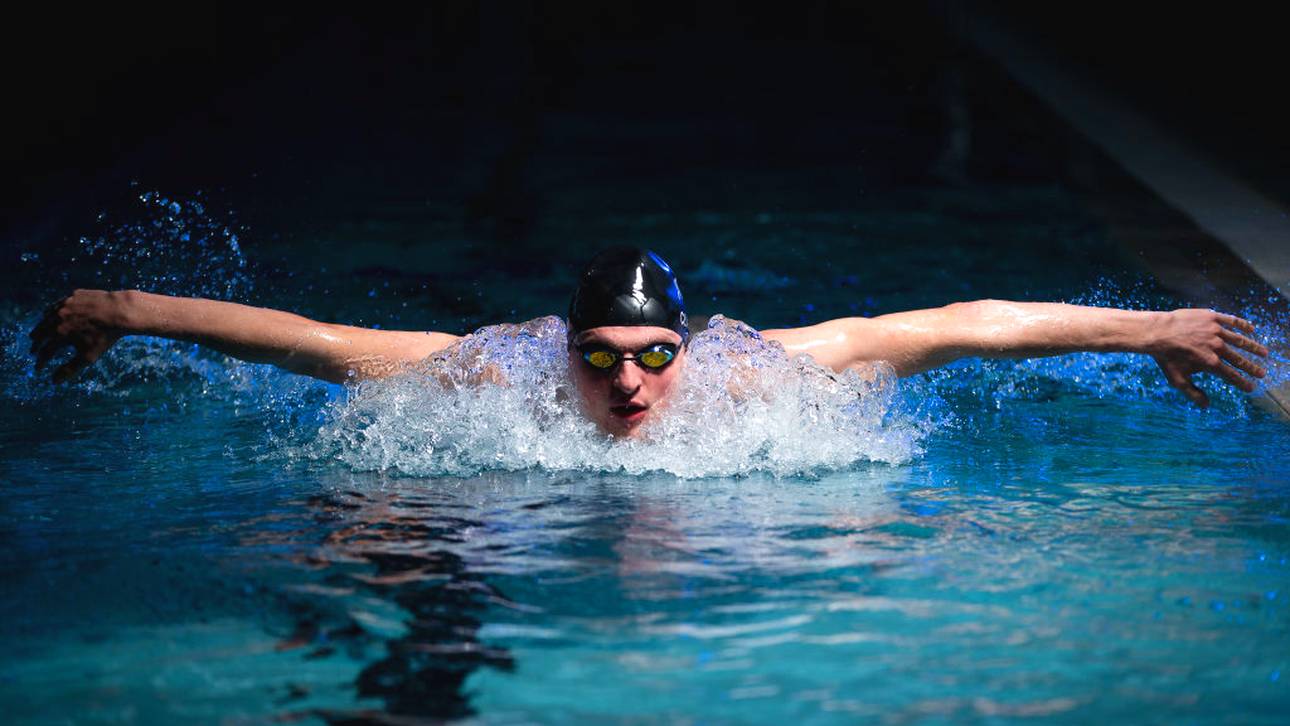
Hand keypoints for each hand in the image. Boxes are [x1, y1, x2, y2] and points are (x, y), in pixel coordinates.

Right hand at [28, 289, 131, 382]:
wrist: (121, 311)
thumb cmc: (105, 336)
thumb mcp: (88, 356)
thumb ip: (69, 369)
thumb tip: (54, 382)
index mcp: (60, 334)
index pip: (45, 351)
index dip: (41, 361)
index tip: (39, 368)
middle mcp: (58, 318)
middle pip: (40, 333)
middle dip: (37, 344)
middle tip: (34, 351)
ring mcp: (64, 305)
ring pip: (46, 317)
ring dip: (42, 327)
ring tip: (39, 334)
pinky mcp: (73, 295)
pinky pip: (58, 305)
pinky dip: (53, 313)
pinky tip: (52, 316)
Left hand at [1149, 309, 1267, 407]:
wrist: (1156, 332)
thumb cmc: (1165, 357)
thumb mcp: (1177, 380)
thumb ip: (1193, 393)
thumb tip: (1206, 406)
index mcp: (1211, 363)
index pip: (1232, 376)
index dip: (1243, 383)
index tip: (1251, 388)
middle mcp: (1217, 347)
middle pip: (1240, 359)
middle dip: (1252, 368)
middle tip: (1262, 373)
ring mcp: (1215, 331)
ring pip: (1240, 340)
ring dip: (1253, 347)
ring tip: (1264, 353)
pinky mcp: (1212, 318)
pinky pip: (1232, 321)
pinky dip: (1243, 325)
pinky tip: (1252, 329)